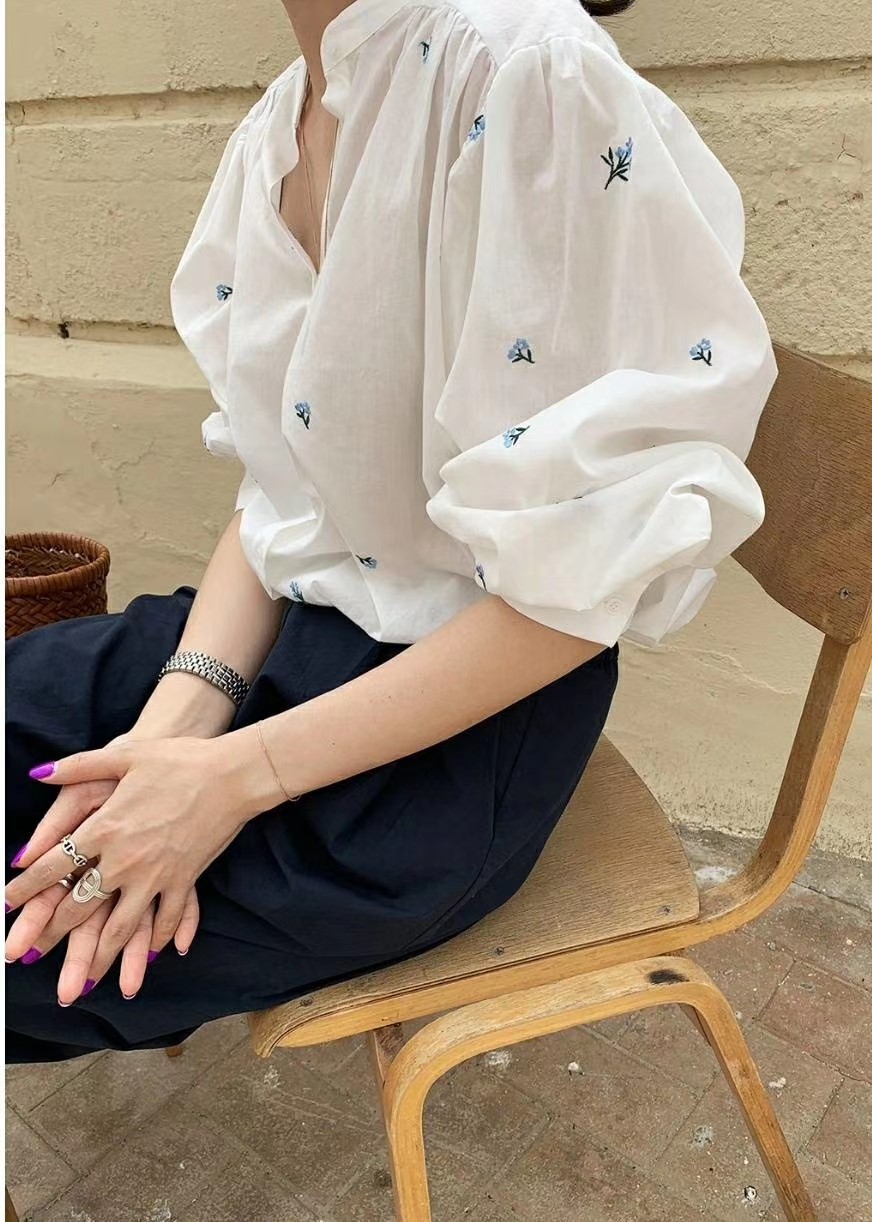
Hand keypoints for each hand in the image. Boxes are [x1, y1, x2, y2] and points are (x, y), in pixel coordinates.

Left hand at [5, 730, 276, 994]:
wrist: (231, 775)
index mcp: (105, 828)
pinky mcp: (184, 880)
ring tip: (85, 981)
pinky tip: (152, 955)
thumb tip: (38, 774)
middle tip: (32, 953)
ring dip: (100, 957)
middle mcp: (124, 860)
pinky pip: (166, 919)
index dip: (27, 886)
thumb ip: (78, 766)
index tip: (8, 903)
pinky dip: (158, 940)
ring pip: (120, 927)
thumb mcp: (124, 756)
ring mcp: (156, 875)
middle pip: (80, 906)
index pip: (54, 865)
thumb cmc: (178, 760)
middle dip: (52, 933)